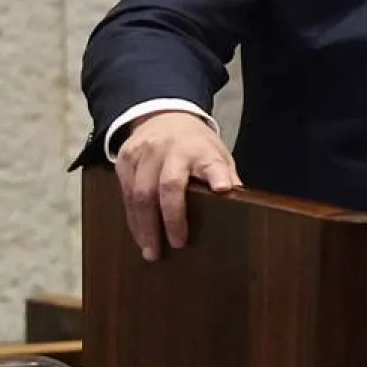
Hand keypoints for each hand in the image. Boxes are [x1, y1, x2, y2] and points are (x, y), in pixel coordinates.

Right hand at [114, 110, 240, 260]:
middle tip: (177, 244)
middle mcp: (171, 148)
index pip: (211, 162)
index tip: (224, 188)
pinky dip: (132, 217)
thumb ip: (225, 175)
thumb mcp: (216, 152)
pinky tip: (139, 233)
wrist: (164, 116)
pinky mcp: (125, 158)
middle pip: (168, 185)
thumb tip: (240, 201)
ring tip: (151, 250)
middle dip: (171, 218)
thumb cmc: (195, 143)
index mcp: (200, 148)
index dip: (217, 175)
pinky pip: (126, 193)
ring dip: (145, 226)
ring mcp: (145, 152)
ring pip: (140, 193)